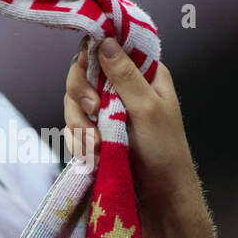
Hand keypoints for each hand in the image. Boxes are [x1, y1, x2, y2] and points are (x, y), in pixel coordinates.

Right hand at [63, 36, 196, 207]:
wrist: (160, 198)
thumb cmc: (164, 151)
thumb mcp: (147, 108)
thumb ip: (125, 75)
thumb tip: (105, 39)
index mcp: (143, 73)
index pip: (107, 46)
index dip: (90, 55)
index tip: (89, 75)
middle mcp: (123, 87)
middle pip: (81, 73)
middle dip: (80, 95)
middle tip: (93, 111)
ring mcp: (107, 110)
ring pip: (73, 103)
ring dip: (79, 126)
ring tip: (98, 147)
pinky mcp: (97, 133)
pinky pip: (73, 129)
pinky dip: (79, 144)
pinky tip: (95, 159)